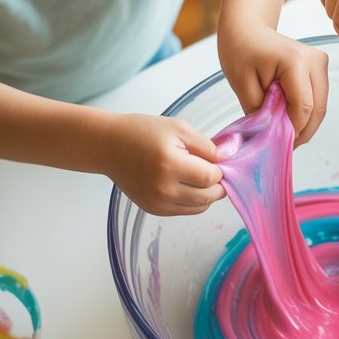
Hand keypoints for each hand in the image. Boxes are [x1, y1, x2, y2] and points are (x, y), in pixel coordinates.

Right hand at [103, 114, 224, 215]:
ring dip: (207, 194)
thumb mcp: (179, 128)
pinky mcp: (154, 210)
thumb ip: (207, 146)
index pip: (211, 177)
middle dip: (217, 184)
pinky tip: (187, 184)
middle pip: (208, 197)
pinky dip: (193, 201)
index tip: (218, 160)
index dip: (220, 169)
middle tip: (213, 169)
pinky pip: (185, 211)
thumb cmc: (142, 132)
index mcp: (170, 165)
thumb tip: (229, 158)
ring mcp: (158, 203)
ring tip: (199, 176)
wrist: (109, 146)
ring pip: (199, 207)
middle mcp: (163, 189)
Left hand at [219, 24, 328, 144]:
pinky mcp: (321, 68)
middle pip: (317, 110)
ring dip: (305, 124)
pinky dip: (306, 113)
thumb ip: (260, 113)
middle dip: (301, 131)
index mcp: (295, 62)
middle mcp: (315, 60)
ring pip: (320, 107)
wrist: (247, 28)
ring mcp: (321, 63)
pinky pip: (318, 99)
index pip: (303, 108)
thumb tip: (274, 136)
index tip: (276, 143)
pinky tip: (288, 117)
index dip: (292, 131)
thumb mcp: (242, 85)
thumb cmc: (240, 50)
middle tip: (281, 144)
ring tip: (282, 130)